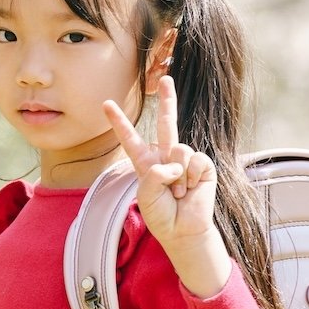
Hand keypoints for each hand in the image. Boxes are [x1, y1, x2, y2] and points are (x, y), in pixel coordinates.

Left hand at [103, 74, 218, 251]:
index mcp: (146, 162)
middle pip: (166, 122)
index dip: (118, 121)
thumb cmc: (161, 215)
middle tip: (166, 78)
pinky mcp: (203, 166)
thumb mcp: (145, 194)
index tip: (105, 104)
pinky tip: (190, 189)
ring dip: (177, 175)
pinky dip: (190, 176)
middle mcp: (165, 156)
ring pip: (179, 149)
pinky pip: (195, 159)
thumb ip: (154, 173)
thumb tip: (175, 160)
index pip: (130, 138)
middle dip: (168, 100)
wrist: (183, 231)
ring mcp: (185, 160)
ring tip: (177, 192)